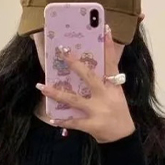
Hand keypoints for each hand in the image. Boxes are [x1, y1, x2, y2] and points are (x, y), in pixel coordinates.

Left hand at [36, 25, 135, 143]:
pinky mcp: (92, 125)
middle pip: (88, 77)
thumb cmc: (118, 111)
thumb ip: (106, 80)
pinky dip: (63, 121)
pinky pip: (74, 122)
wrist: (122, 137)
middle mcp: (105, 96)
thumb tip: (90, 63)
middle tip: (61, 51)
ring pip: (74, 100)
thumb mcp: (116, 93)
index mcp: (113, 87)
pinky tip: (52, 118)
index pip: (111, 63)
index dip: (108, 46)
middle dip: (74, 64)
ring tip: (42, 87)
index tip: (105, 28)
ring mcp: (97, 111)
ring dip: (56, 94)